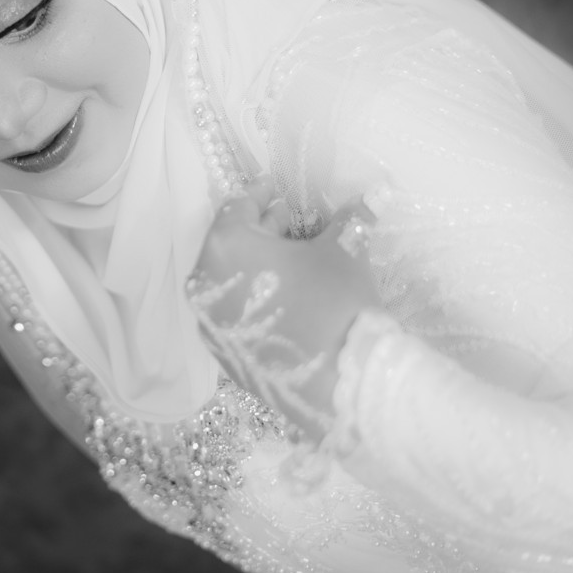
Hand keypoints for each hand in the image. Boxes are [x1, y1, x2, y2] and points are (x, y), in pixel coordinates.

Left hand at [187, 180, 380, 431]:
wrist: (342, 384)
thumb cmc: (336, 302)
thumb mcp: (346, 248)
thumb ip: (349, 217)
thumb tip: (366, 198)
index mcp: (226, 246)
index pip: (237, 207)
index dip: (260, 194)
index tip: (276, 188)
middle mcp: (205, 283)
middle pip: (230, 243)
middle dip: (261, 229)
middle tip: (290, 220)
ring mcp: (210, 323)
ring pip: (230, 279)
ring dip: (257, 264)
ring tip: (293, 257)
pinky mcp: (224, 354)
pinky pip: (234, 311)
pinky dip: (254, 296)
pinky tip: (286, 295)